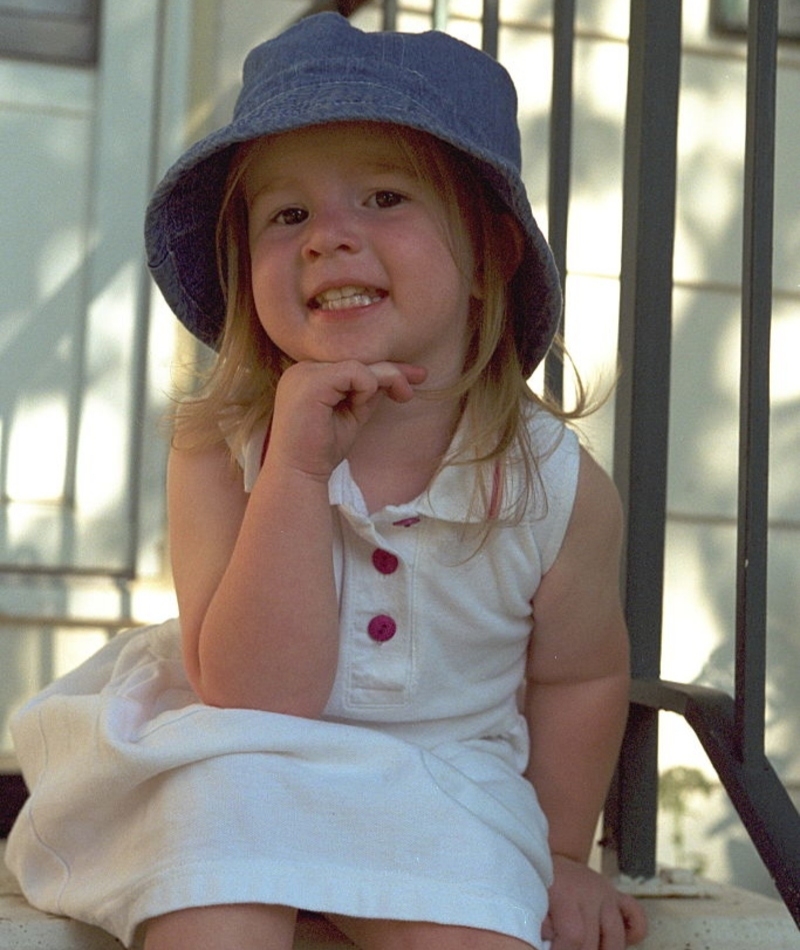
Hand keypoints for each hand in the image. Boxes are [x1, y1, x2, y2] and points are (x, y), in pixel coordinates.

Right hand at [268, 359, 426, 478]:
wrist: (299, 473)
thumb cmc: (322, 450)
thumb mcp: (352, 413)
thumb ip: (367, 392)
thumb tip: (396, 375)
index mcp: (309, 375)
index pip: (353, 362)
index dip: (385, 368)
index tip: (415, 377)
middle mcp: (303, 368)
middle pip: (359, 359)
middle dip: (393, 371)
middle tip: (417, 382)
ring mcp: (305, 373)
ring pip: (360, 364)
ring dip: (379, 383)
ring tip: (375, 406)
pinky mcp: (312, 382)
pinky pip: (355, 372)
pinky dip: (366, 389)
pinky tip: (356, 407)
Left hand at [543, 855, 647, 949]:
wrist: (552, 856)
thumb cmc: (539, 882)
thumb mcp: (532, 898)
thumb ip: (541, 923)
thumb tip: (549, 941)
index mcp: (567, 894)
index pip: (574, 936)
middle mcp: (592, 893)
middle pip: (593, 941)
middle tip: (568, 949)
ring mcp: (608, 895)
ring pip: (616, 937)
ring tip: (588, 949)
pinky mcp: (618, 897)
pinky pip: (637, 917)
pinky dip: (634, 933)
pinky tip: (614, 942)